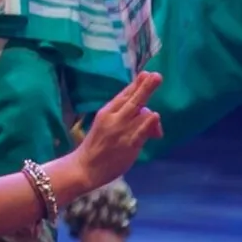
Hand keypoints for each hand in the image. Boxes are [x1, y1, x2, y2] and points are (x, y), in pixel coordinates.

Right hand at [64, 71, 162, 189]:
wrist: (85, 168)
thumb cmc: (97, 147)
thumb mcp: (106, 127)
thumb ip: (127, 119)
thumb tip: (152, 116)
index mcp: (106, 112)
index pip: (124, 95)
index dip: (136, 84)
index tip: (146, 73)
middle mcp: (114, 118)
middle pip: (133, 99)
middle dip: (146, 87)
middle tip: (156, 76)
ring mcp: (122, 130)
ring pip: (140, 113)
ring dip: (149, 111)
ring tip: (155, 113)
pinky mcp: (129, 144)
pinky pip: (141, 131)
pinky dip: (149, 122)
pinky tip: (155, 116)